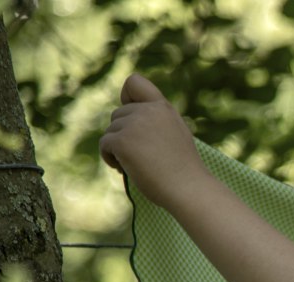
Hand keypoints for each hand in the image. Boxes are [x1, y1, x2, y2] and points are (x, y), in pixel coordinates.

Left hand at [99, 74, 214, 210]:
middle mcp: (148, 111)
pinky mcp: (122, 140)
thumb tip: (126, 123)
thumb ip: (155, 121)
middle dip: (123, 134)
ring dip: (117, 148)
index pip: (134, 82)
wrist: (189, 188)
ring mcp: (134, 124)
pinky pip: (104, 145)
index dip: (127, 98)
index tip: (135, 119)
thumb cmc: (183, 169)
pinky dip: (110, 158)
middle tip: (141, 154)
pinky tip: (126, 169)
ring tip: (137, 164)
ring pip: (110, 131)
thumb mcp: (174, 133)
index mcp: (163, 107)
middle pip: (118, 114)